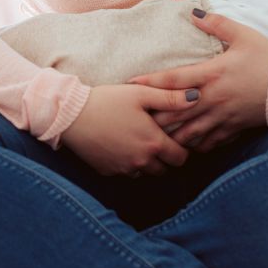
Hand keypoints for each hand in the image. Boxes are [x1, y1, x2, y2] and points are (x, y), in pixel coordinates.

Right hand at [58, 83, 198, 176]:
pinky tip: (121, 146)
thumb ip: (171, 98)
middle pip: (165, 170)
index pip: (181, 158)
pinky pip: (126, 173)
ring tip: (138, 142)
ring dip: (147, 162)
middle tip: (157, 140)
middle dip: (166, 158)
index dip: (182, 149)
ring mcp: (124, 169)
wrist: (70, 115)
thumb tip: (197, 97)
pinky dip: (128, 164)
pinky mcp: (108, 172)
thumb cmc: (107, 101)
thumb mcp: (140, 93)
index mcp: (153, 143)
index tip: (175, 138)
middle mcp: (141, 161)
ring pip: (146, 173)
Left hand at [127, 10, 267, 153]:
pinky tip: (181, 145)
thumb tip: (193, 11)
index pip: (174, 79)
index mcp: (213, 73)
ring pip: (188, 131)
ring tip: (152, 133)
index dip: (151, 82)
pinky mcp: (233, 129)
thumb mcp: (243, 35)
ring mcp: (223, 116)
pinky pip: (207, 142)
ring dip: (170, 133)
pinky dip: (192, 145)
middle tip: (134, 115)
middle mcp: (214, 98)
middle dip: (154, 114)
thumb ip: (216, 24)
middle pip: (175, 111)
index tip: (131, 84)